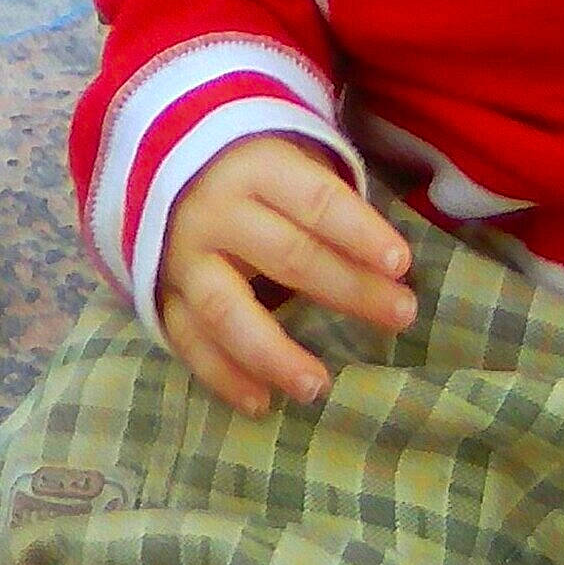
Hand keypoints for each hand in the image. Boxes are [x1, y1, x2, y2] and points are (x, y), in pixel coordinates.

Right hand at [161, 134, 417, 416]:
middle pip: (288, 256)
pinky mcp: (161, 294)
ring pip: (227, 311)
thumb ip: (332, 204)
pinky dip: (222, 375)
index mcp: (258, 168)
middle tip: (402, 315)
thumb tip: (389, 265)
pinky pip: (188, 341)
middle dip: (349, 289)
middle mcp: (216, 211)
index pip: (318, 201)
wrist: (163, 167)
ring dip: (273, 353)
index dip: (360, 232)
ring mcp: (182, 257)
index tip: (402, 264)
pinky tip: (261, 402)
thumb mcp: (294, 161)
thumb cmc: (257, 172)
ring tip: (317, 387)